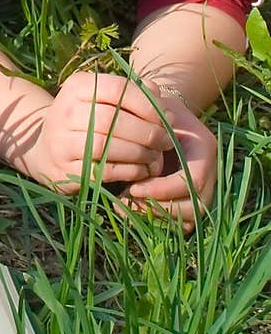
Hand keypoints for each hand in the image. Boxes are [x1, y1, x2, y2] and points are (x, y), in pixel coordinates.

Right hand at [24, 71, 171, 192]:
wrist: (46, 149)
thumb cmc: (88, 119)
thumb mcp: (104, 99)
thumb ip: (134, 93)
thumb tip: (161, 102)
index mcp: (77, 86)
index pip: (117, 89)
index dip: (147, 104)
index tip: (167, 118)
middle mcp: (64, 110)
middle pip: (112, 119)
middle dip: (147, 132)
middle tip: (166, 141)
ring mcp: (61, 141)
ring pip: (106, 146)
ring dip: (139, 153)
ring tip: (156, 156)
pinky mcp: (64, 169)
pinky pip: (103, 171)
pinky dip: (129, 171)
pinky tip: (142, 169)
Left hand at [118, 95, 216, 231]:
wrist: (167, 114)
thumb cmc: (157, 111)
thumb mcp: (154, 113)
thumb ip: (149, 127)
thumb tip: (132, 148)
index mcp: (205, 150)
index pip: (193, 180)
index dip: (163, 189)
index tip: (133, 187)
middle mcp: (211, 173)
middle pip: (195, 205)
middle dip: (159, 207)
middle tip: (124, 200)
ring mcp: (204, 189)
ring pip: (189, 218)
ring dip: (156, 216)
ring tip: (122, 205)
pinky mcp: (191, 199)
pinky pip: (182, 222)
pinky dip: (157, 220)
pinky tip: (130, 209)